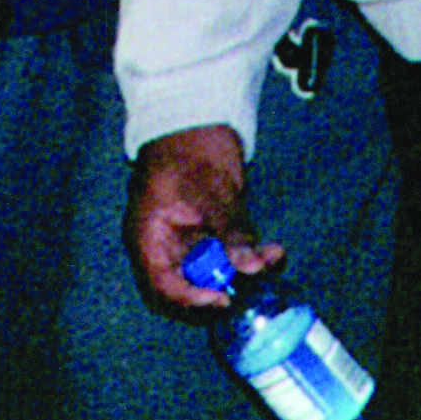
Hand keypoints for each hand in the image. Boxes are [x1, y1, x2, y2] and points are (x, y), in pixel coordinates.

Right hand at [128, 124, 269, 312]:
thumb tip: (251, 268)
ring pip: (214, 276)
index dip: (189, 299)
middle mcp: (164, 245)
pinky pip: (229, 259)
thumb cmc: (190, 148)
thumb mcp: (212, 192)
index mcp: (148, 236)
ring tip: (270, 258)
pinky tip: (272, 252)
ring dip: (244, 274)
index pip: (161, 285)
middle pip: (188, 289)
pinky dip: (252, 260)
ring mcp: (187, 241)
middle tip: (251, 284)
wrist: (196, 120)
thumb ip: (231, 232)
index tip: (222, 299)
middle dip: (222, 290)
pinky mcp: (209, 236)